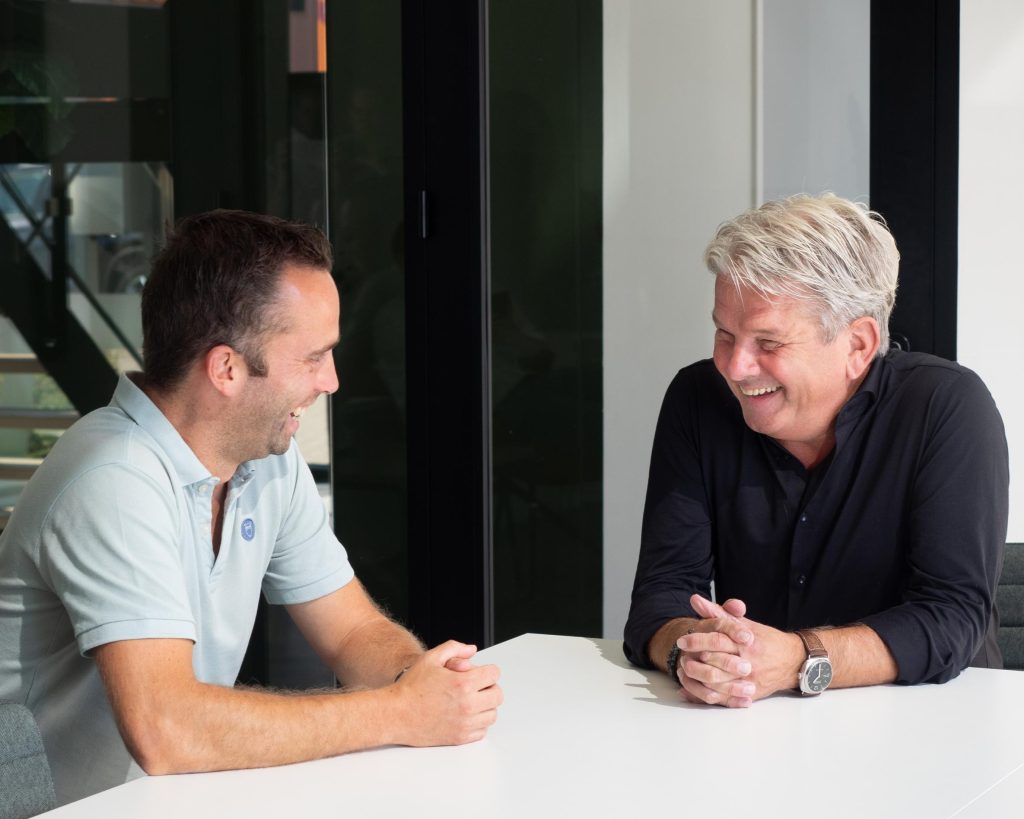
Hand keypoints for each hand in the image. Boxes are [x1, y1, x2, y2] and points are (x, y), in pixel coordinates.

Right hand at [391, 640, 502, 745]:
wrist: (395, 713)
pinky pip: (482, 731)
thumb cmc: (411, 687)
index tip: (480, 673)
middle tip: (477, 686)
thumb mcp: (431, 658)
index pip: (494, 674)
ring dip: (485, 706)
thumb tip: (472, 650)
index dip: (487, 670)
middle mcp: (467, 705)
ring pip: (492, 714)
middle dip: (489, 687)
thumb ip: (454, 648)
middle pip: (497, 695)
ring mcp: (464, 723)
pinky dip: (478, 723)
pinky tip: (465, 715)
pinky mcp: (459, 738)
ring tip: (470, 700)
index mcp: (463, 683)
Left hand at [677, 595, 802, 707]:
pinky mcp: (750, 694)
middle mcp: (748, 661)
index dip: (697, 640)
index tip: (682, 640)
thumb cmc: (766, 640)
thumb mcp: (744, 623)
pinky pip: (725, 698)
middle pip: (716, 662)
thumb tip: (695, 600)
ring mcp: (749, 680)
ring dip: (698, 678)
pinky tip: (694, 688)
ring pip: (718, 682)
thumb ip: (718, 612)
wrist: (792, 661)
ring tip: (685, 671)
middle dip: (694, 660)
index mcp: (746, 642)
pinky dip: (707, 695)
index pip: (718, 639)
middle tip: (681, 657)